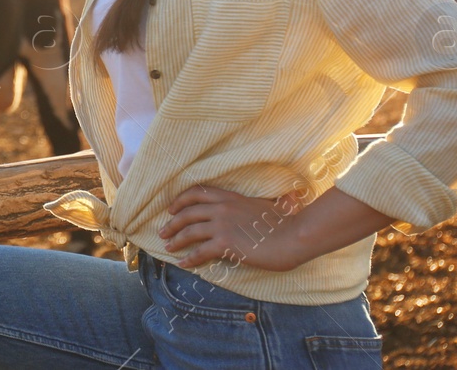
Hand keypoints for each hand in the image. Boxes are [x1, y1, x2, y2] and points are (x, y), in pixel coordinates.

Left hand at [157, 184, 309, 271]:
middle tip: (162, 231)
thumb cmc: (285, 223)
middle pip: (187, 213)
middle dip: (172, 222)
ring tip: (167, 247)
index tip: (171, 208)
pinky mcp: (226, 244)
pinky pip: (200, 252)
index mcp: (230, 197)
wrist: (294, 236)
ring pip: (189, 231)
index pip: (197, 192)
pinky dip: (189, 258)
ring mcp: (222, 225)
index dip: (180, 200)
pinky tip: (182, 263)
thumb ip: (255, 205)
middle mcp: (222, 208)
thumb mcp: (266, 206)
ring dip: (175, 240)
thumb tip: (269, 203)